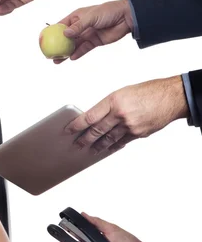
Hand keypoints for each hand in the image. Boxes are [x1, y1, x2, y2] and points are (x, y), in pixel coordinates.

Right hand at [55, 0, 133, 62]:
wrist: (126, 17)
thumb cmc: (109, 11)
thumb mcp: (91, 16)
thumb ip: (78, 26)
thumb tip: (65, 34)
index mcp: (76, 17)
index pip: (61, 25)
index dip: (52, 32)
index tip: (44, 40)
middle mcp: (80, 26)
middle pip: (65, 38)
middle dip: (57, 46)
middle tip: (49, 54)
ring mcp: (86, 34)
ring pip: (73, 45)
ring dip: (65, 53)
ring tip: (57, 60)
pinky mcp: (94, 42)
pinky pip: (83, 49)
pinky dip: (77, 54)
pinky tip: (71, 58)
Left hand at [65, 75, 188, 152]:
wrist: (172, 97)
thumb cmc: (148, 91)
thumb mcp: (122, 93)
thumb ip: (108, 106)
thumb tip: (95, 119)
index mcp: (114, 101)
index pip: (89, 116)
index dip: (77, 125)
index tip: (68, 130)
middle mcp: (120, 114)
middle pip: (97, 131)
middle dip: (84, 139)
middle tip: (76, 145)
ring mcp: (130, 126)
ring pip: (108, 139)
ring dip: (97, 146)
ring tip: (90, 150)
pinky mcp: (139, 134)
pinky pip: (122, 142)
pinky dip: (113, 146)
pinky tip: (107, 148)